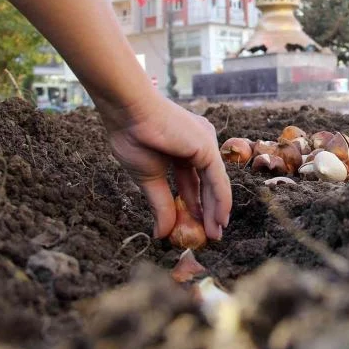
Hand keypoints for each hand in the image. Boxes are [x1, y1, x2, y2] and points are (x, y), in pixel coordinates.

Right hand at [93, 91, 231, 240]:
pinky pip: (217, 180)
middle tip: (211, 236)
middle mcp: (198, 144)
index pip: (192, 182)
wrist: (128, 113)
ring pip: (214, 184)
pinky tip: (220, 220)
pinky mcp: (207, 147)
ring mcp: (205, 143)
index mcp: (182, 148)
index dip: (194, 205)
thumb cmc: (132, 138)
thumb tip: (161, 234)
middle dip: (208, 211)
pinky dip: (220, 201)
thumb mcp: (149, 179)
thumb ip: (160, 205)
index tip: (194, 227)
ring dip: (216, 211)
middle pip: (206, 184)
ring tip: (215, 235)